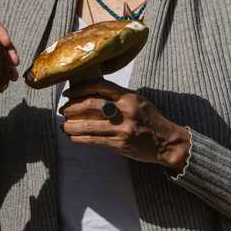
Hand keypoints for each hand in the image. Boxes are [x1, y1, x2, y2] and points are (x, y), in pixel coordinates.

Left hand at [59, 79, 190, 173]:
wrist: (167, 142)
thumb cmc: (150, 119)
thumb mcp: (138, 101)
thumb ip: (117, 97)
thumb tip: (90, 94)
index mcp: (128, 96)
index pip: (99, 86)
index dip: (80, 88)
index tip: (68, 92)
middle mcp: (124, 111)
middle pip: (91, 104)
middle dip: (72, 107)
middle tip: (63, 109)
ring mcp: (122, 128)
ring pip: (89, 125)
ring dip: (72, 126)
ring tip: (63, 125)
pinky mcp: (119, 144)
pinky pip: (94, 141)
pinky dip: (80, 139)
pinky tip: (72, 138)